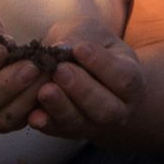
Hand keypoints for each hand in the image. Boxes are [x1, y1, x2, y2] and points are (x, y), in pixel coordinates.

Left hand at [23, 35, 146, 145]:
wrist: (78, 70)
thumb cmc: (87, 46)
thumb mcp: (89, 32)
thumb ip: (78, 36)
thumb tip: (61, 47)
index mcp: (130, 79)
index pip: (124, 77)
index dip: (103, 65)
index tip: (79, 48)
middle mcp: (118, 108)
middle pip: (106, 109)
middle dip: (82, 90)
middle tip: (60, 71)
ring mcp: (93, 124)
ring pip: (82, 124)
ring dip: (62, 108)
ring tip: (45, 90)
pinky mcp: (68, 131)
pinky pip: (58, 131)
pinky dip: (46, 124)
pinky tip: (33, 114)